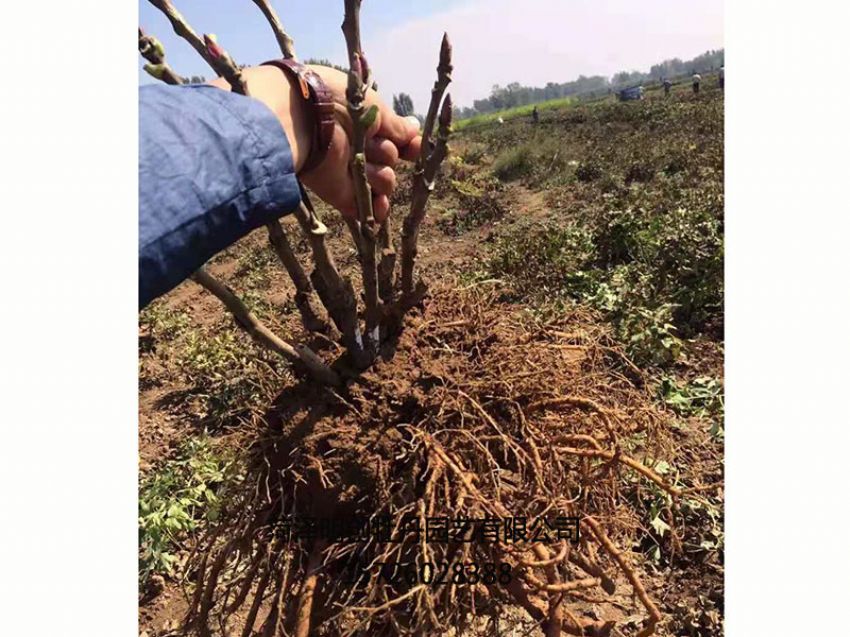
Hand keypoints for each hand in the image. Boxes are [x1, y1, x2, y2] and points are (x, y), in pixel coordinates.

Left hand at [211, 65, 421, 222]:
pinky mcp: (339, 193)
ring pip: (385, 182)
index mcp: (363, 121)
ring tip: (364, 164)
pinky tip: (380, 209)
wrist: (303, 121)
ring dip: (382, 175)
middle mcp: (357, 147)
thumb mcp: (375, 108)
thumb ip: (397, 125)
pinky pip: (365, 208)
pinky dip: (375, 211)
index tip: (415, 147)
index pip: (395, 138)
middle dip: (387, 153)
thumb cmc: (338, 103)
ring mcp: (349, 171)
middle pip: (391, 159)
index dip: (408, 144)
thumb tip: (417, 129)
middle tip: (370, 143)